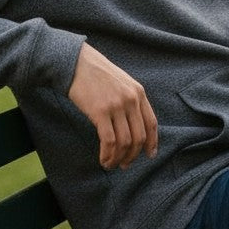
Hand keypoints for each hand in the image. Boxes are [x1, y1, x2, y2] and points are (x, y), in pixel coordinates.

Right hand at [68, 42, 158, 169]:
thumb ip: (130, 100)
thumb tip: (133, 126)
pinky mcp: (100, 111)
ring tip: (111, 164)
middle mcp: (131, 99)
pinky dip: (107, 154)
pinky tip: (103, 159)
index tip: (149, 155)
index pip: (152, 123)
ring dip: (118, 158)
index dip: (152, 142)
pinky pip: (109, 141)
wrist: (76, 63)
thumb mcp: (121, 83)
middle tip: (125, 165)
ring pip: (125, 142)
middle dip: (133, 155)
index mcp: (139, 92)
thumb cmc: (96, 74)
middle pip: (139, 136)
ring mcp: (117, 105)